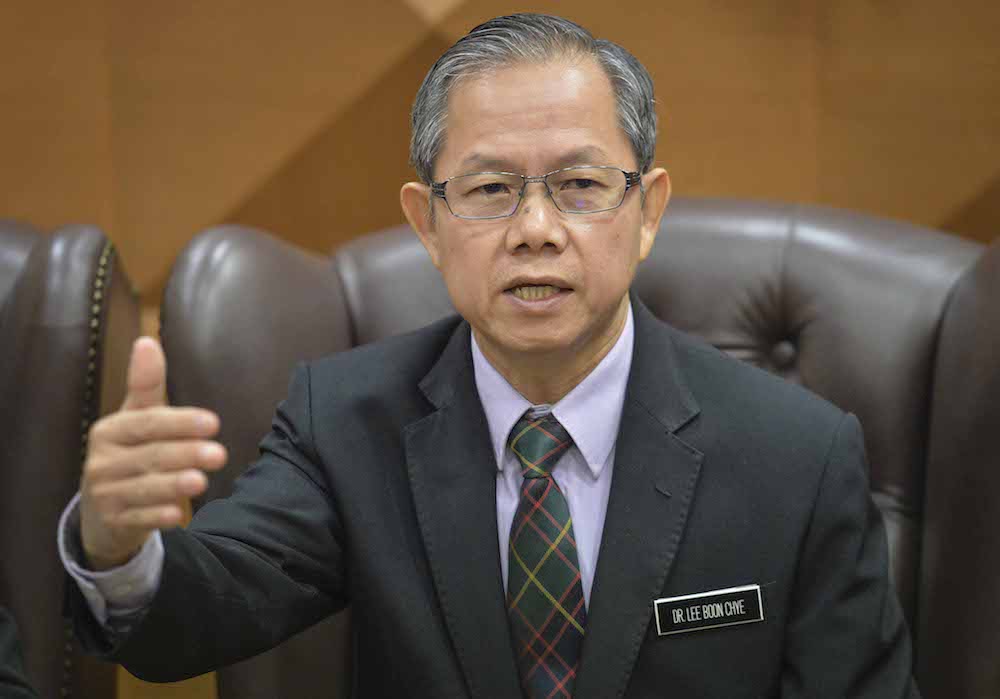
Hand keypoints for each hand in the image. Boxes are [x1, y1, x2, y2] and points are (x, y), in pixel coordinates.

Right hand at [79, 337, 227, 569]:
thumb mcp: (136, 419)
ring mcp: (105, 494)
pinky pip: (137, 519)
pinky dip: (156, 516)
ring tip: (201, 481)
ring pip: (144, 488)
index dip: (180, 423)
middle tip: (219, 455)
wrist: (101, 511)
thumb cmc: (128, 454)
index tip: (214, 423)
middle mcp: (102, 461)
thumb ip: (146, 385)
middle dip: (185, 454)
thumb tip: (147, 342)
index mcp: (109, 431)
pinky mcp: (113, 522)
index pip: (148, 424)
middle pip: (150, 455)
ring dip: (173, 485)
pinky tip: (177, 514)